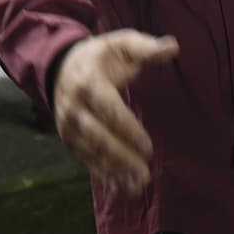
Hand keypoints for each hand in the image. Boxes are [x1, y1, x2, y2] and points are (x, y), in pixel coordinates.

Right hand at [53, 29, 179, 194]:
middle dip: (121, 158)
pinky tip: (121, 190)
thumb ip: (146, 47)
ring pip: (92, 153)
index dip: (128, 131)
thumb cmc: (100, 56)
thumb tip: (173, 47)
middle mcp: (75, 108)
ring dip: (114, 172)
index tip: (148, 148)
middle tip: (145, 174)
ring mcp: (69, 128)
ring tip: (138, 186)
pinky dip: (103, 176)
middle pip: (98, 137)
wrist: (60, 67)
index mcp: (88, 83)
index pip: (109, 111)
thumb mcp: (121, 44)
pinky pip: (86, 161)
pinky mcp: (69, 141)